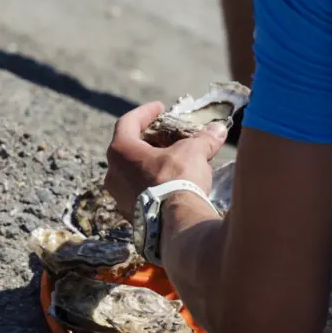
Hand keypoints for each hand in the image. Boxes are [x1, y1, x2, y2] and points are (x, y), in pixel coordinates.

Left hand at [105, 102, 227, 219]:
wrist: (176, 225)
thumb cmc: (178, 180)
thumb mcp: (193, 152)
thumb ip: (203, 139)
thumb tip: (218, 129)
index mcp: (121, 151)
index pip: (128, 122)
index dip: (145, 112)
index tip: (160, 107)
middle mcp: (113, 174)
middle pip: (129, 149)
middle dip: (151, 141)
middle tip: (168, 136)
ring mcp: (119, 197)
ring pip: (134, 173)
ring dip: (152, 165)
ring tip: (174, 161)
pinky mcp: (131, 216)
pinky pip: (140, 193)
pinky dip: (154, 185)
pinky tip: (172, 184)